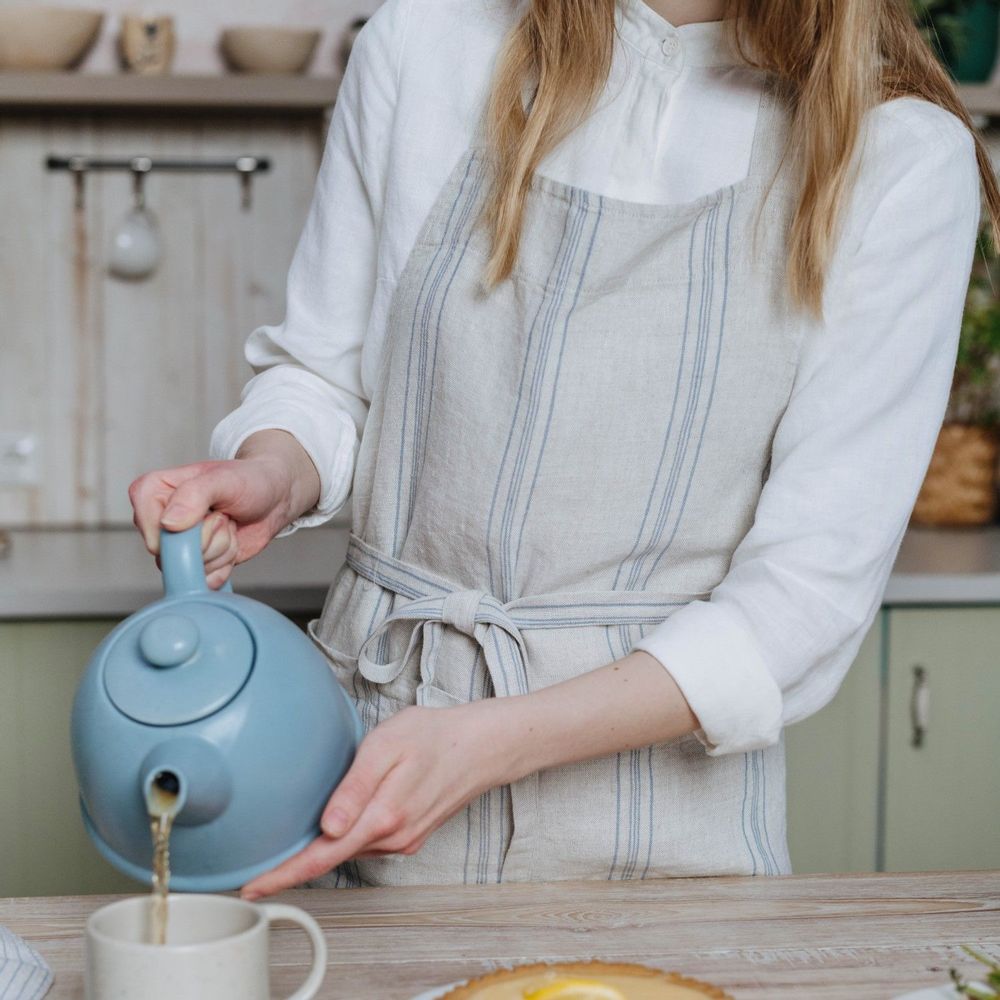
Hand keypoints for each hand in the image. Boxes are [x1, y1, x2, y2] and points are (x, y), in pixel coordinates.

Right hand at [128, 429, 320, 588]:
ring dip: (221, 549)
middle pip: (172, 553)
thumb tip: (168, 524)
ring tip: (229, 524)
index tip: (209, 509)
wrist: (273, 497)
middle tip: (224, 516)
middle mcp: (158, 520)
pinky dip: (225, 564)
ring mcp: (176, 544)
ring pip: (191, 567)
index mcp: (153, 491)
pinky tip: (231, 542)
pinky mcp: (194, 562)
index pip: (151, 527)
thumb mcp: (224, 479)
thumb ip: (194, 495)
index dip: (185, 528)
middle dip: (209, 538)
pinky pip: (204, 579)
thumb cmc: (248, 480)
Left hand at [239, 700, 509, 898]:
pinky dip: (348, 835)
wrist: (481, 746)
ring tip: (302, 827)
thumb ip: (354, 788)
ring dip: (325, 842)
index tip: (253, 886)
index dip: (284, 875)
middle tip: (262, 858)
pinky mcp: (410, 836)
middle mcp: (392, 837)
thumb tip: (328, 828)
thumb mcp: (387, 746)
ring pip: (350, 848)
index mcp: (382, 817)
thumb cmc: (433, 737)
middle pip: (331, 857)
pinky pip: (369, 841)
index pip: (322, 857)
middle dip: (297, 859)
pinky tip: (343, 818)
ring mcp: (403, 840)